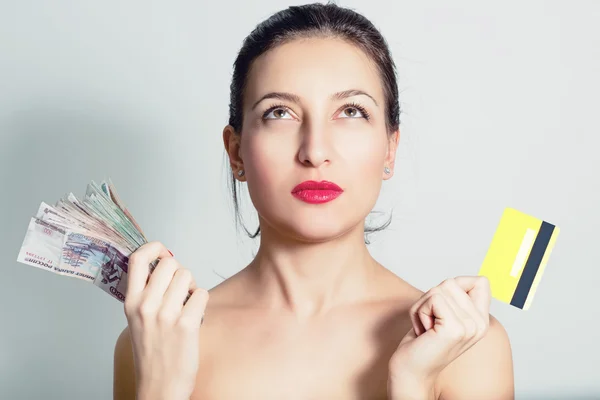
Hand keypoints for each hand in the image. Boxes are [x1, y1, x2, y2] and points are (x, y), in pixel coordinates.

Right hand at [124, 241, 208, 399]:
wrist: (159, 386)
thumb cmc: (152, 352)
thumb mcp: (137, 319)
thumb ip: (146, 292)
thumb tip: (165, 264)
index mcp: (130, 302)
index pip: (137, 259)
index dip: (153, 248)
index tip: (163, 252)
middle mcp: (145, 305)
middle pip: (170, 264)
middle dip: (180, 272)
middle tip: (180, 288)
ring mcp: (165, 314)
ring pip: (187, 276)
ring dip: (191, 287)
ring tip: (186, 305)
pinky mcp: (185, 324)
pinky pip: (201, 294)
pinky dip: (201, 302)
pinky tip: (194, 317)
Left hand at [388, 276, 490, 398]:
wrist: (412, 370)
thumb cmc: (423, 340)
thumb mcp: (443, 313)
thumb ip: (454, 296)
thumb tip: (455, 281)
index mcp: (482, 320)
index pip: (481, 281)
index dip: (456, 284)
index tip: (442, 307)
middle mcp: (481, 323)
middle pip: (452, 282)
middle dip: (430, 299)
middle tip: (429, 323)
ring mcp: (469, 326)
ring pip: (439, 290)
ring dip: (422, 306)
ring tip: (426, 327)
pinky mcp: (454, 328)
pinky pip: (433, 298)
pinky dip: (419, 311)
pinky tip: (423, 331)